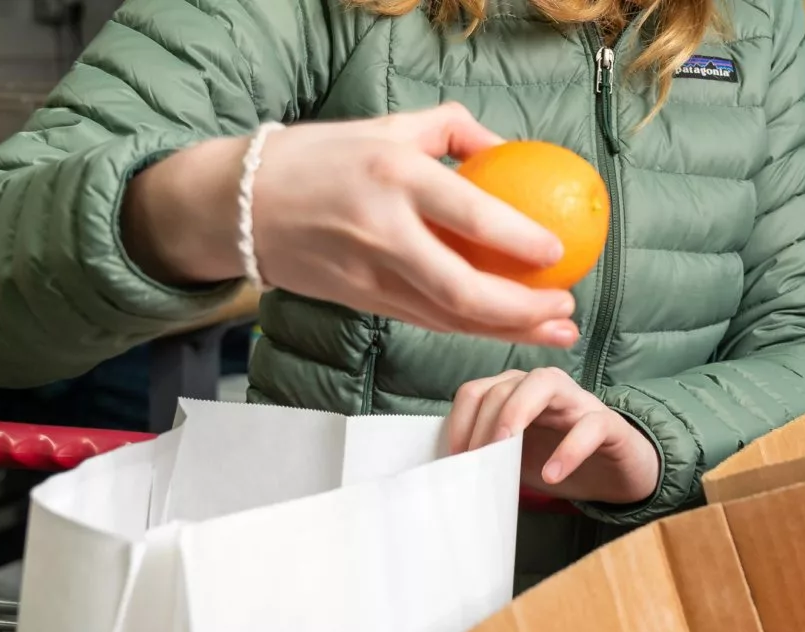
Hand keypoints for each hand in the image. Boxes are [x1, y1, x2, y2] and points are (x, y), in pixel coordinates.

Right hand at [122, 103, 578, 347]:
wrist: (238, 205)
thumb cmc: (322, 156)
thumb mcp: (389, 125)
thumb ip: (454, 130)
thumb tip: (510, 149)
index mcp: (394, 175)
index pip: (470, 215)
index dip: (521, 240)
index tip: (560, 252)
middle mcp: (383, 231)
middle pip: (463, 289)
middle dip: (523, 310)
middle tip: (567, 309)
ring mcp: (370, 275)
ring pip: (449, 318)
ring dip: (507, 331)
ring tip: (556, 332)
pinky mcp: (363, 302)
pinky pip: (428, 321)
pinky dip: (473, 329)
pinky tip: (508, 329)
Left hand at [448, 368, 660, 504]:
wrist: (617, 474)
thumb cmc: (559, 460)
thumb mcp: (515, 460)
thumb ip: (487, 457)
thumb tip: (447, 475)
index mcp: (518, 393)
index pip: (478, 390)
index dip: (459, 422)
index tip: (452, 458)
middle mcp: (546, 387)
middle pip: (506, 384)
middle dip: (483, 421)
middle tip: (474, 461)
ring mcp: (580, 401)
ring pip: (546, 382)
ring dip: (516, 412)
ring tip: (502, 449)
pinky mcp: (611, 424)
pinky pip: (590, 425)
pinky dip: (569, 449)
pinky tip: (552, 474)